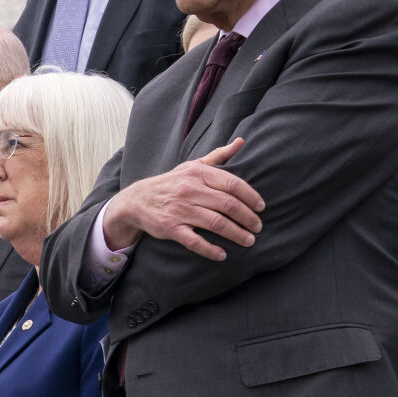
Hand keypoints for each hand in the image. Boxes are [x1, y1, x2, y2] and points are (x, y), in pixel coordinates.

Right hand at [102, 138, 264, 261]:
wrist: (136, 200)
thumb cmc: (171, 183)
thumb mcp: (192, 166)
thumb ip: (218, 156)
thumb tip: (241, 141)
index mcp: (198, 173)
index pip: (232, 184)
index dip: (251, 197)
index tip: (261, 207)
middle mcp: (189, 190)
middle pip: (228, 205)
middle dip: (248, 218)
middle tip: (258, 227)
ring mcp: (180, 210)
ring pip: (217, 223)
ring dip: (237, 234)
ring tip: (249, 240)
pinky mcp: (171, 228)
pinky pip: (195, 241)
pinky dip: (210, 250)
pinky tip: (222, 255)